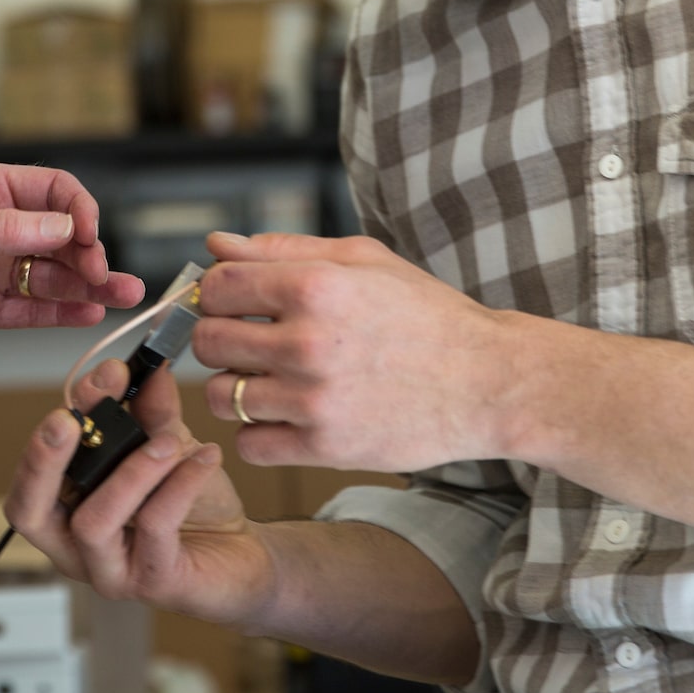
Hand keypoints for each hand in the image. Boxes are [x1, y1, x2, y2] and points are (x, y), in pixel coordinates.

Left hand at [0, 163, 143, 358]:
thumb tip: (66, 227)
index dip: (78, 209)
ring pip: (52, 275)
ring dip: (88, 285)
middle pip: (59, 235)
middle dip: (90, 252)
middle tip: (106, 274)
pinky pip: (31, 309)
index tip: (91, 234)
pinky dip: (62, 312)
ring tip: (123, 297)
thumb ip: (10, 231)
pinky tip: (90, 315)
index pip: (51, 190)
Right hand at [4, 359, 270, 622]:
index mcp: (67, 509)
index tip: (100, 378)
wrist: (246, 554)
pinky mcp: (153, 584)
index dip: (51, 429)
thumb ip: (151, 412)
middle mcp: (76, 547)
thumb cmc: (196, 508)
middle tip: (69, 418)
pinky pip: (155, 528)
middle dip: (43, 460)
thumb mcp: (167, 447)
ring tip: (168, 442)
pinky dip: (178, 484)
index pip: (32, 475)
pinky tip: (206, 457)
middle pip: (29, 512)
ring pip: (93, 521)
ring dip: (130, 471)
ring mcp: (111, 572)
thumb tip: (149, 369)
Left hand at [194, 231, 514, 472]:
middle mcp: (308, 342)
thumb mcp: (364, 260)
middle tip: (247, 342)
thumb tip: (217, 245)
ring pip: (219, 396)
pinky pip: (249, 445)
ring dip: (234, 388)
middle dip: (218, 338)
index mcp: (316, 285)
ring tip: (268, 380)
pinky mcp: (324, 447)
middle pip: (207, 341)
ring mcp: (314, 399)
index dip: (215, 293)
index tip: (232, 303)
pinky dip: (258, 433)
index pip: (217, 286)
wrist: (486, 382)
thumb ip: (285, 249)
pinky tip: (285, 416)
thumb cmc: (426, 314)